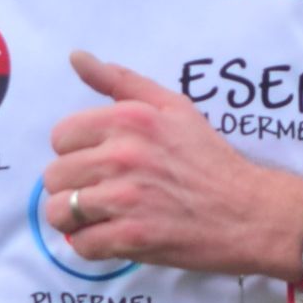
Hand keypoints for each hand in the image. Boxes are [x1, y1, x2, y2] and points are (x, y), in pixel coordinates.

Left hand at [41, 51, 302, 278]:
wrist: (248, 211)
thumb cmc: (210, 159)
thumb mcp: (172, 106)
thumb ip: (121, 82)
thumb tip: (76, 56)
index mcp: (129, 119)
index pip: (60, 136)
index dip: (74, 152)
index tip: (97, 162)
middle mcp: (122, 155)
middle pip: (54, 176)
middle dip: (71, 187)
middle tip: (100, 193)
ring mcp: (125, 198)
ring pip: (60, 212)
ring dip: (75, 220)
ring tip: (100, 217)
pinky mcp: (132, 237)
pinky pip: (82, 245)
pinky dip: (93, 246)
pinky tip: (114, 237)